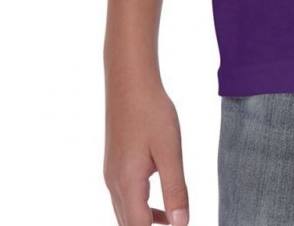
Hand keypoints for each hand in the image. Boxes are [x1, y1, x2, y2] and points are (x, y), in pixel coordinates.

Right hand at [103, 77, 188, 225]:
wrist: (130, 82)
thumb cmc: (151, 112)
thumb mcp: (170, 150)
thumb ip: (175, 189)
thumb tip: (181, 223)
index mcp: (127, 183)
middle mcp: (114, 183)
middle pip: (128, 225)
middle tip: (175, 224)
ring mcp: (112, 174)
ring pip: (126, 213)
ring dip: (146, 223)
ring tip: (172, 223)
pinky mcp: (115, 165)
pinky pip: (126, 198)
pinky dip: (142, 209)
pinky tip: (161, 206)